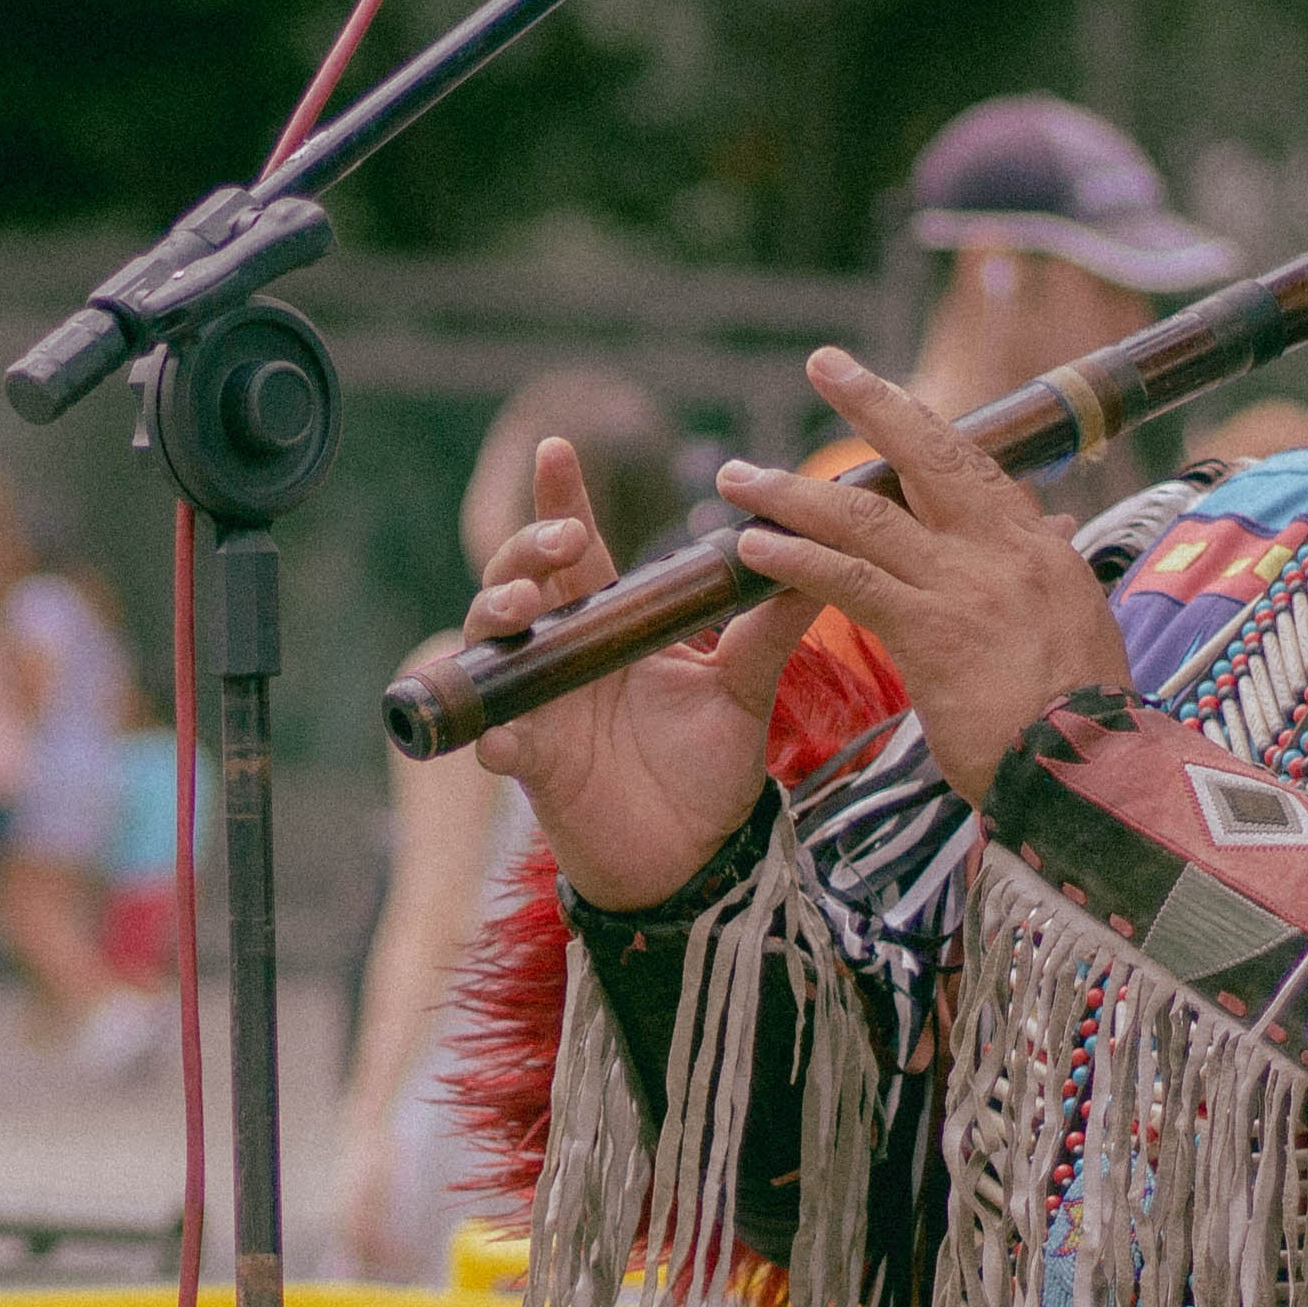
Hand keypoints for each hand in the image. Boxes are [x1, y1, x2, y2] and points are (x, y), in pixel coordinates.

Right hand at [466, 435, 799, 908]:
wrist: (697, 858)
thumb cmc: (708, 769)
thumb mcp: (744, 687)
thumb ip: (768, 625)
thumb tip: (818, 555)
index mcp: (609, 625)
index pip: (577, 548)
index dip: (560, 498)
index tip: (559, 447)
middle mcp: (564, 655)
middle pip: (519, 579)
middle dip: (527, 549)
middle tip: (563, 540)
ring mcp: (540, 705)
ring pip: (490, 644)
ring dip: (496, 615)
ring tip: (523, 605)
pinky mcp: (534, 764)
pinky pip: (497, 741)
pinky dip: (492, 734)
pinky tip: (504, 734)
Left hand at [717, 349, 1130, 812]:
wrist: (1099, 776)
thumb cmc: (1084, 722)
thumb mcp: (1079, 631)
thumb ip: (1045, 580)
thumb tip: (1052, 532)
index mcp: (1041, 549)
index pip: (975, 466)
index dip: (922, 425)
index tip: (882, 392)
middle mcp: (1004, 551)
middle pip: (927, 453)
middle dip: (871, 401)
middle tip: (823, 363)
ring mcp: (965, 586)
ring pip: (865, 514)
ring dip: (791, 492)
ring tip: (736, 478)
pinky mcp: (930, 631)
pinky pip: (847, 579)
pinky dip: (793, 558)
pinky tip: (750, 549)